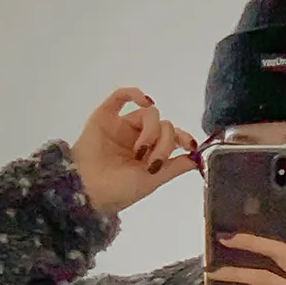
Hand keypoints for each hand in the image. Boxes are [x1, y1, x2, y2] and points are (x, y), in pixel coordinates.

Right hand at [70, 87, 198, 216]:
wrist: (88, 189)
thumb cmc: (119, 190)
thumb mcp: (153, 181)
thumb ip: (175, 168)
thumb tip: (197, 159)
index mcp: (150, 154)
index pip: (173, 137)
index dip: (183, 137)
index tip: (190, 145)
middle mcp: (138, 138)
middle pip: (164, 126)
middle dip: (164, 142)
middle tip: (153, 161)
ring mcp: (122, 126)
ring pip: (148, 114)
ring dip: (151, 131)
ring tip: (139, 152)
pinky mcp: (106, 116)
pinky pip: (121, 96)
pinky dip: (135, 94)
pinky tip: (144, 101)